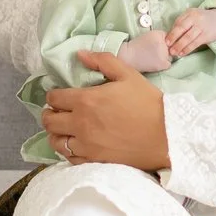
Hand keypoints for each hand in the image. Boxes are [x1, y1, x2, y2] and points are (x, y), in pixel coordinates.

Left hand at [41, 50, 169, 170]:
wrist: (166, 135)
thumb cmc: (148, 103)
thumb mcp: (128, 74)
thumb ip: (102, 61)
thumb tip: (80, 54)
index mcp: (86, 100)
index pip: (54, 98)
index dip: (54, 95)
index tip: (60, 96)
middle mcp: (80, 124)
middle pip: (49, 121)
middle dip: (50, 113)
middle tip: (58, 111)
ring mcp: (85, 145)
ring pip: (55, 141)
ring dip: (56, 133)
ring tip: (64, 129)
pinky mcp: (93, 160)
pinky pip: (69, 158)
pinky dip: (68, 150)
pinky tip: (75, 144)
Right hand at [118, 31, 172, 74]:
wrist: (129, 56)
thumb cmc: (138, 45)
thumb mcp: (151, 34)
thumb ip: (162, 36)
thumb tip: (172, 41)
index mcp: (160, 35)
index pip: (170, 37)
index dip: (166, 41)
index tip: (158, 44)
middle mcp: (164, 44)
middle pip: (172, 46)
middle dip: (166, 48)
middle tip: (154, 50)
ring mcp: (164, 54)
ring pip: (170, 55)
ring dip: (165, 56)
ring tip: (153, 56)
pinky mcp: (162, 64)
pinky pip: (168, 64)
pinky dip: (163, 64)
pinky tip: (155, 62)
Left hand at [166, 7, 215, 56]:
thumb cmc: (203, 20)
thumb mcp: (193, 16)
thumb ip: (183, 22)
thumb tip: (170, 34)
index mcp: (190, 12)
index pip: (178, 22)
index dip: (171, 32)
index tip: (165, 40)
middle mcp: (196, 18)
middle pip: (182, 28)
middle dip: (173, 38)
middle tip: (167, 46)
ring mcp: (201, 27)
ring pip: (188, 37)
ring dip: (179, 46)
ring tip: (173, 52)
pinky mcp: (206, 35)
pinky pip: (195, 43)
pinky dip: (188, 49)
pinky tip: (182, 53)